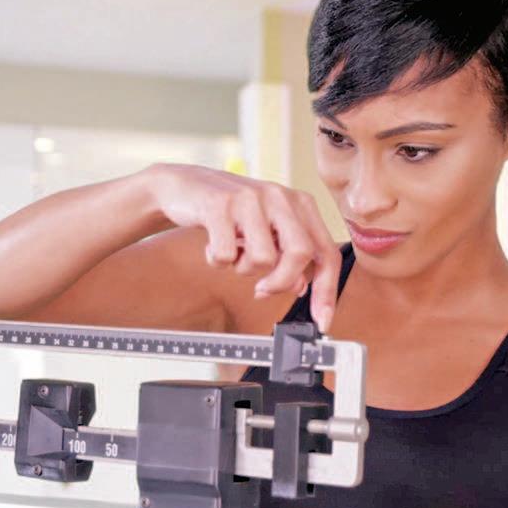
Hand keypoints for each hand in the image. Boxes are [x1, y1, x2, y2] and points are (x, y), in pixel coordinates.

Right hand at [150, 163, 340, 332]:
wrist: (182, 186)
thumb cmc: (230, 214)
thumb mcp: (266, 232)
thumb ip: (288, 257)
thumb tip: (301, 288)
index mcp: (299, 204)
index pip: (326, 253)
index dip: (326, 291)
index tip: (322, 322)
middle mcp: (280, 197)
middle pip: (301, 254)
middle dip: (282, 282)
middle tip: (261, 291)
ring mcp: (250, 199)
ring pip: (263, 258)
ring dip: (243, 268)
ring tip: (232, 252)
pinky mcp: (219, 205)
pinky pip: (227, 255)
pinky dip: (217, 260)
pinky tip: (212, 246)